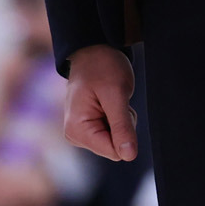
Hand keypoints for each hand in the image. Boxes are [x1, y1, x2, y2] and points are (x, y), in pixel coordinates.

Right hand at [62, 44, 137, 161]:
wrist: (93, 49)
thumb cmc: (102, 66)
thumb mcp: (116, 94)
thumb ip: (122, 126)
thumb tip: (129, 156)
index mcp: (77, 130)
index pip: (114, 152)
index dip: (124, 131)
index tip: (117, 107)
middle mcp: (75, 134)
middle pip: (114, 147)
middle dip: (122, 125)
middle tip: (115, 100)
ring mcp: (80, 131)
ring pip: (115, 141)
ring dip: (120, 120)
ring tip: (110, 98)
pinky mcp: (88, 127)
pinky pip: (112, 133)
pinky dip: (117, 117)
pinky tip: (107, 101)